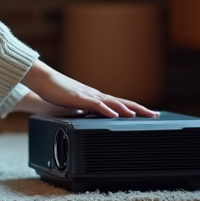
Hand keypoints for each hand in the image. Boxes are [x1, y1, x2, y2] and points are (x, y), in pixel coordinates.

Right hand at [20, 60, 158, 118]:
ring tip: (140, 115)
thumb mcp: (76, 106)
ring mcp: (88, 96)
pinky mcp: (78, 98)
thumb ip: (87, 112)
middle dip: (140, 109)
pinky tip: (114, 114)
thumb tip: (94, 120)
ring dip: (127, 109)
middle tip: (155, 115)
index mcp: (97, 99)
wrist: (44, 81)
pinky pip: (95, 104)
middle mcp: (96, 96)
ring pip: (112, 102)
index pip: (121, 104)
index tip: (150, 114)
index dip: (136, 109)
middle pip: (122, 102)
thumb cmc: (58, 93)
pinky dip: (106, 109)